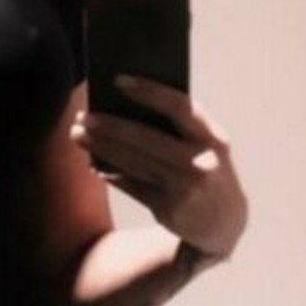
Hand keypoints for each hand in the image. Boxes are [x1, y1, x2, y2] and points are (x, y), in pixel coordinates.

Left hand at [72, 75, 248, 260]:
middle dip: (110, 127)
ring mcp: (183, 188)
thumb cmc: (209, 172)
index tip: (119, 80)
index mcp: (213, 137)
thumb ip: (182, 128)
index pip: (179, 106)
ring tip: (79, 136)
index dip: (149, 91)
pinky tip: (96, 165)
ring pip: (134, 162)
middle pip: (146, 138)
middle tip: (83, 118)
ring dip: (102, 148)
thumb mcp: (208, 147)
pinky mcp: (168, 209)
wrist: (226, 224)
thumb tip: (128, 107)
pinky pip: (132, 186)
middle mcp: (200, 162)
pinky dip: (112, 175)